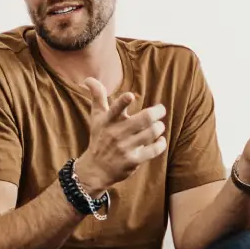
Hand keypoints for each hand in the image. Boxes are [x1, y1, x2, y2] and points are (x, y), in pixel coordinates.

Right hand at [73, 77, 166, 192]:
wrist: (95, 169)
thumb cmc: (99, 138)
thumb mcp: (96, 118)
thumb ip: (97, 97)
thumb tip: (88, 79)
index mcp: (108, 121)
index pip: (115, 109)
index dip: (123, 102)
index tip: (130, 96)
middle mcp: (116, 134)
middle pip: (143, 119)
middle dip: (157, 112)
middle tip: (161, 110)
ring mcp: (125, 148)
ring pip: (151, 133)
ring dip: (159, 127)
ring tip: (159, 126)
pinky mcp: (133, 160)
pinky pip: (153, 150)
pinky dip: (160, 144)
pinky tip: (160, 140)